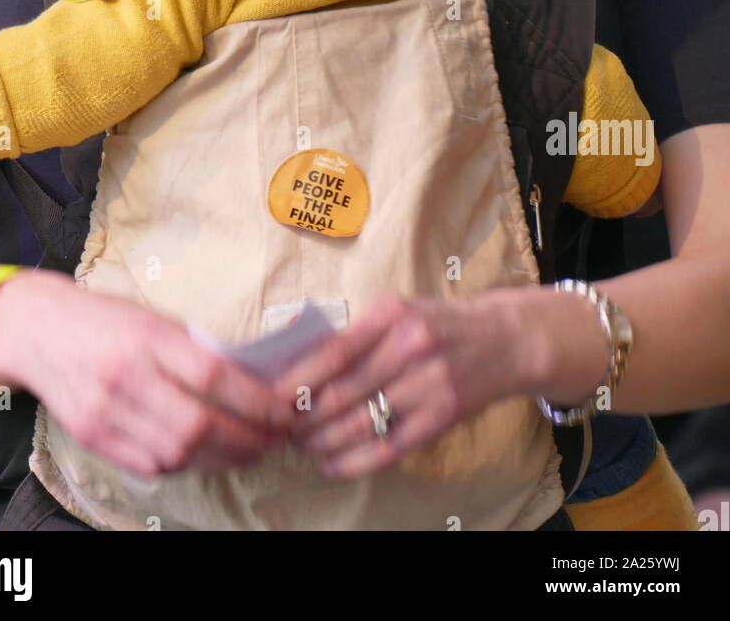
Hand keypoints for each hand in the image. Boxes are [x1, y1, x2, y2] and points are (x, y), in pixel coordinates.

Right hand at [0, 271, 289, 477]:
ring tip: (249, 450)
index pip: (215, 378)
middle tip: (276, 439)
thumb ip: (193, 349)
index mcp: (148, 337)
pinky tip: (205, 454)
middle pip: (200, 426)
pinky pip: (151, 465)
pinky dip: (186, 464)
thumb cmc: (103, 316)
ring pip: (178, 454)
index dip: (256, 401)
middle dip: (248, 440)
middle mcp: (127, 377)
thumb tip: (250, 381)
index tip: (284, 409)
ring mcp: (107, 413)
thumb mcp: (152, 317)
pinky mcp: (93, 438)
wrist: (35, 329)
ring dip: (223, 459)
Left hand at [271, 288, 605, 480]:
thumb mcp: (398, 312)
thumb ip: (357, 337)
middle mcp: (409, 345)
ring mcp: (428, 383)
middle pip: (343, 392)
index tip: (273, 398)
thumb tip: (300, 369)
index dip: (300, 380)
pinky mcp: (442, 416)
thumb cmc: (437, 325)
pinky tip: (331, 465)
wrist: (503, 340)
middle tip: (281, 428)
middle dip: (305, 417)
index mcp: (391, 314)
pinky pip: (389, 447)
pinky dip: (354, 461)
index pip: (334, 351)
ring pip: (361, 423)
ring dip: (323, 441)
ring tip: (301, 446)